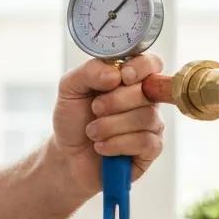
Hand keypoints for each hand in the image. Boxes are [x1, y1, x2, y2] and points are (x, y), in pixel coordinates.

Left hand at [51, 53, 164, 196]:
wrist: (67, 155)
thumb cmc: (73, 119)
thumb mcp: (70, 88)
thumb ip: (89, 72)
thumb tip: (116, 73)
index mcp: (128, 79)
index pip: (151, 63)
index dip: (141, 67)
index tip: (123, 77)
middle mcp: (145, 99)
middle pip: (146, 91)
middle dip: (115, 101)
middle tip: (94, 109)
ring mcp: (151, 124)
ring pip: (145, 117)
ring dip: (110, 126)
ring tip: (92, 132)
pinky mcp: (151, 149)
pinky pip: (145, 142)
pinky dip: (117, 144)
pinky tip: (102, 147)